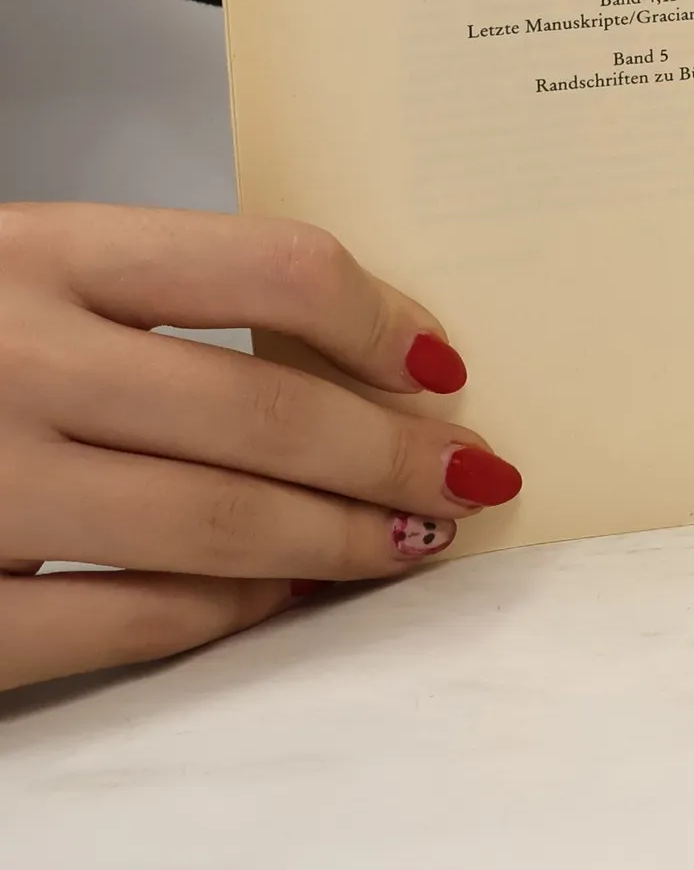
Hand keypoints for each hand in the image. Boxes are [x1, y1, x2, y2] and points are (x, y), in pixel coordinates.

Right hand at [0, 204, 520, 692]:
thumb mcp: (19, 261)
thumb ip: (149, 288)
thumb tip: (351, 351)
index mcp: (38, 248)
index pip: (270, 265)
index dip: (380, 320)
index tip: (442, 362)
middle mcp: (9, 355)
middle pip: (263, 410)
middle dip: (393, 455)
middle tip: (471, 473)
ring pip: (212, 525)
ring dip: (335, 542)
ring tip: (406, 543)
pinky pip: (117, 621)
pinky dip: (217, 615)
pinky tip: (272, 600)